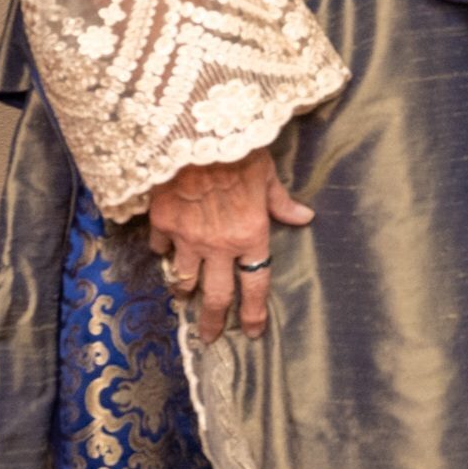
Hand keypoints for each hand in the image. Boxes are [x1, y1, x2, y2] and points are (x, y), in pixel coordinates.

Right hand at [146, 148, 314, 340]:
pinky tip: (165, 250)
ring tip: (184, 298)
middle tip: (210, 338)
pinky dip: (164, 251)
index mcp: (250, 234)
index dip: (255, 312)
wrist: (196, 130)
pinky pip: (162, 247)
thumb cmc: (239, 147)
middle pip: (216, 296)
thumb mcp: (267, 173)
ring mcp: (187, 237)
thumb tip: (305, 217)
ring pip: (183, 279)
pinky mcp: (163, 222)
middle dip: (213, 322)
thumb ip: (281, 201)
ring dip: (184, 291)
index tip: (254, 332)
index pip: (256, 284)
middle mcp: (219, 245)